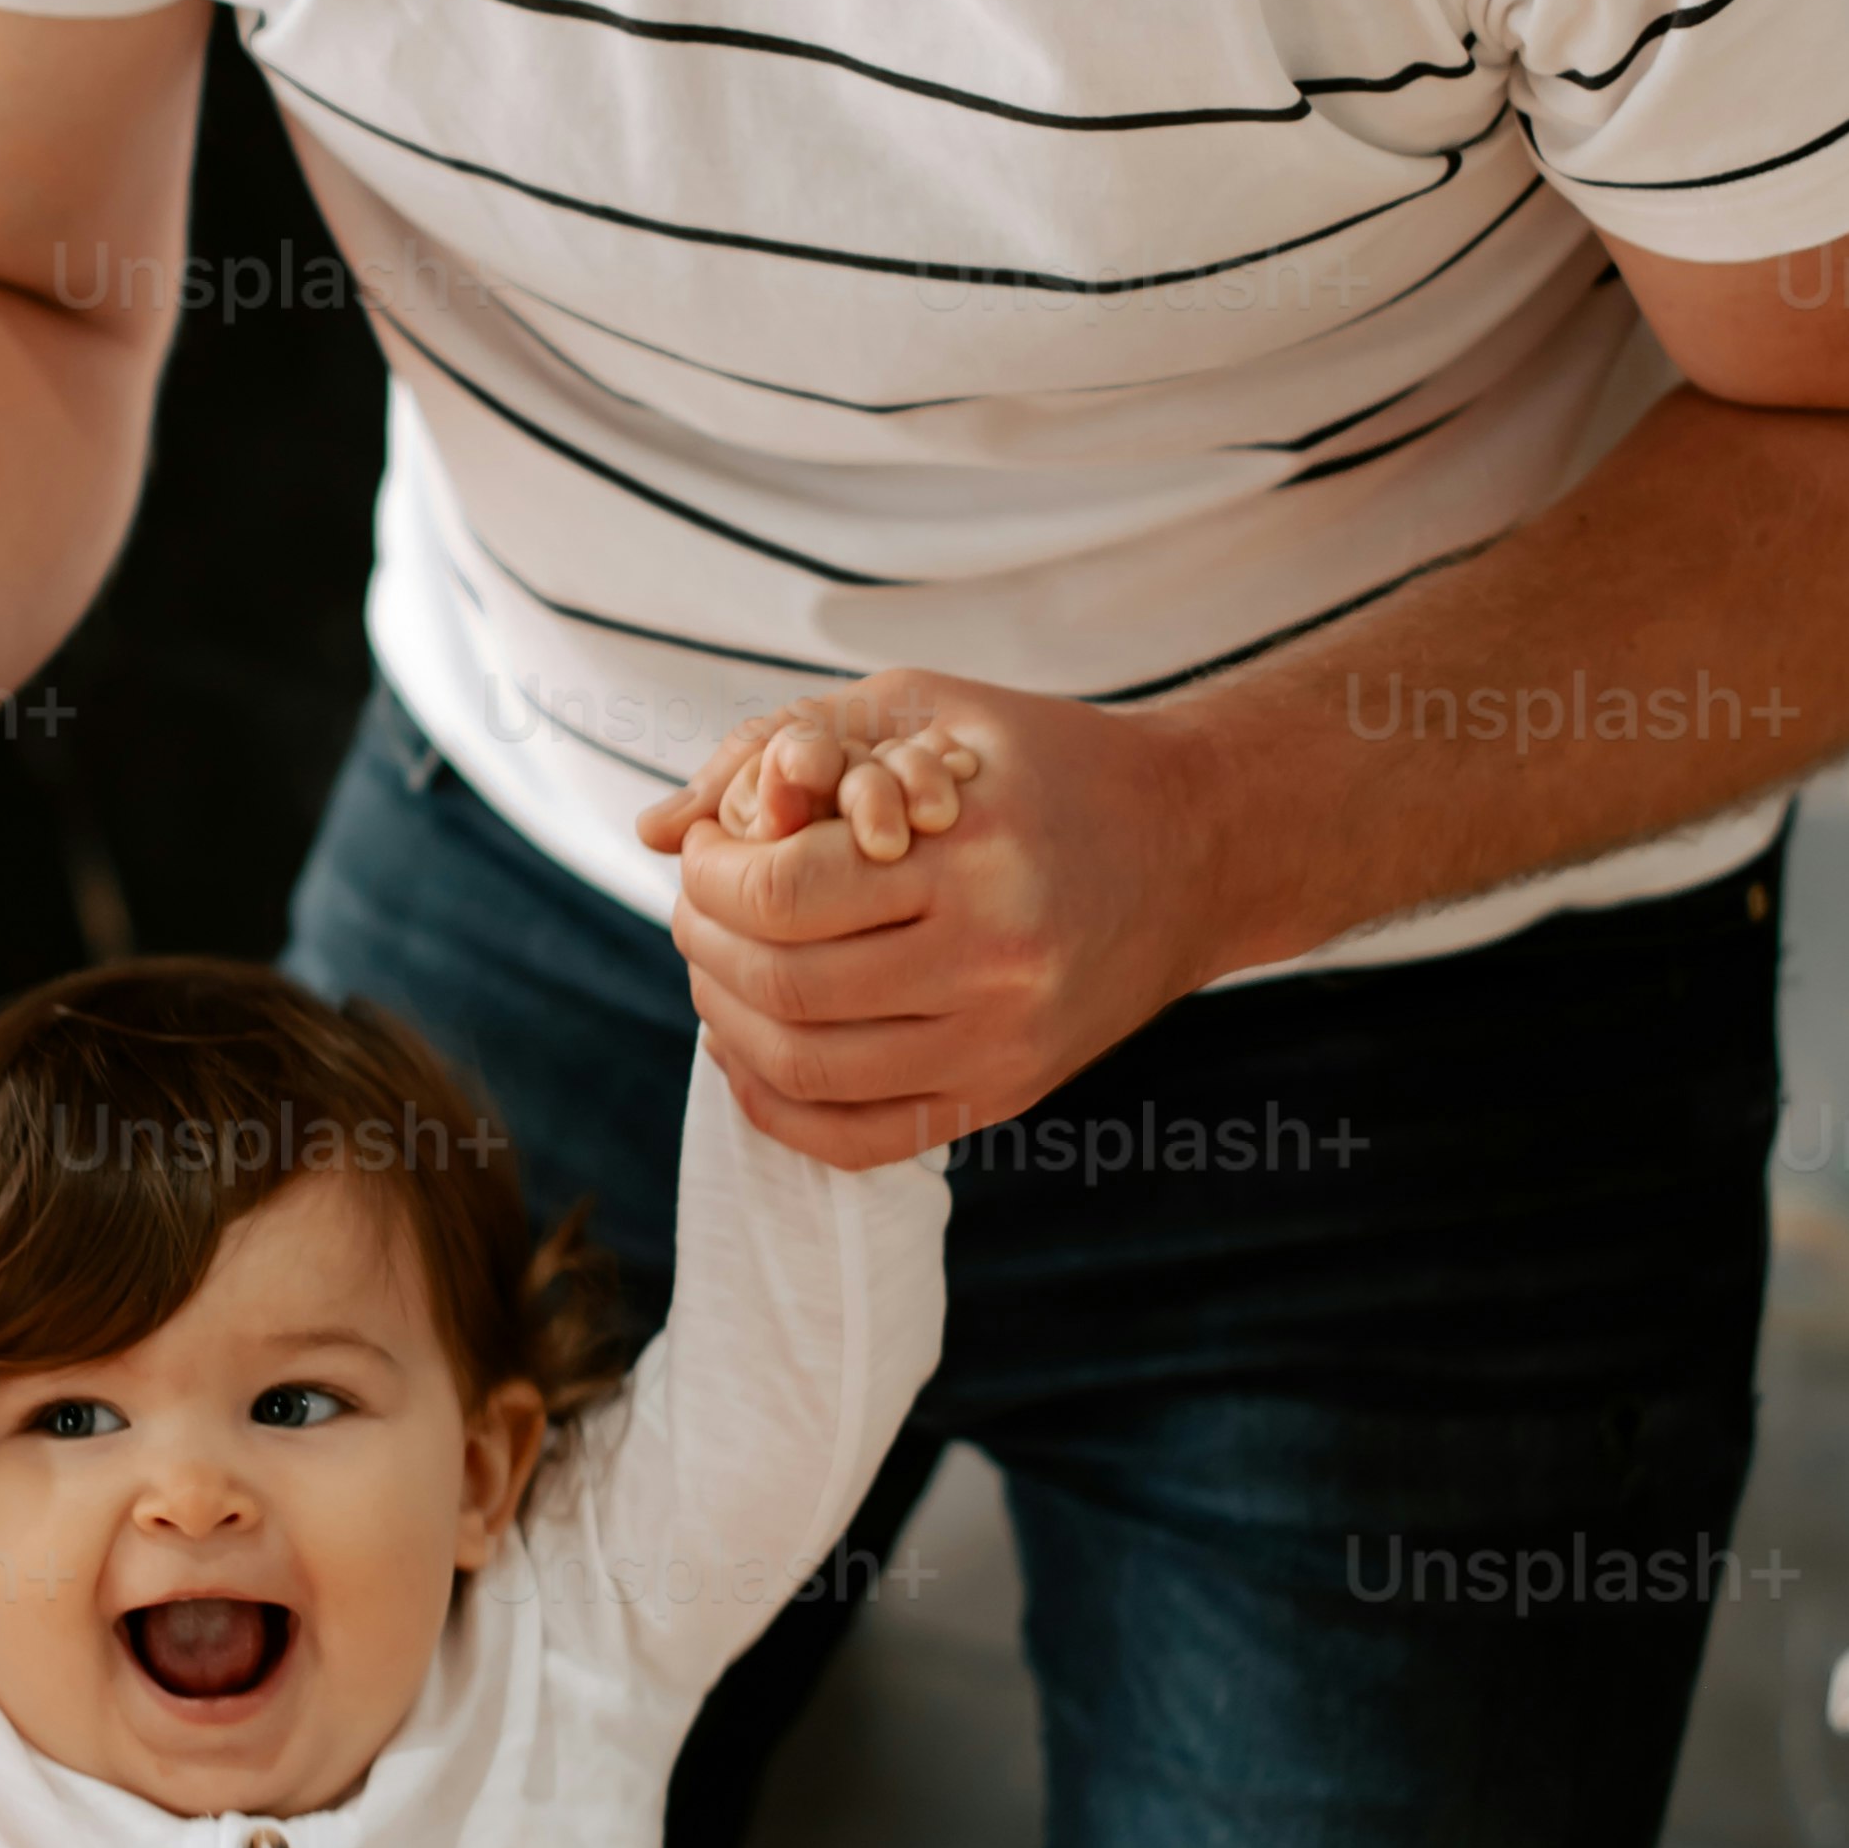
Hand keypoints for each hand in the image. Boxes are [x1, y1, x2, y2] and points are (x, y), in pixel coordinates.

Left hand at [631, 665, 1219, 1165]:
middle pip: (782, 984)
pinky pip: (854, 1138)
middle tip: (698, 905)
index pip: (782, 893)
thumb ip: (788, 740)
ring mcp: (1002, 1042)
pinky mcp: (1005, 1094)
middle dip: (705, 942)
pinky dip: (773, 1104)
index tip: (708, 850)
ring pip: (804, 1067)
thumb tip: (654, 826)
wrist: (1194, 848)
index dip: (711, 874)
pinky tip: (749, 1047)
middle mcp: (994, 960)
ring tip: (719, 963)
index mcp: (973, 853)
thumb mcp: (930, 709)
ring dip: (725, 1017)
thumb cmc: (1042, 763)